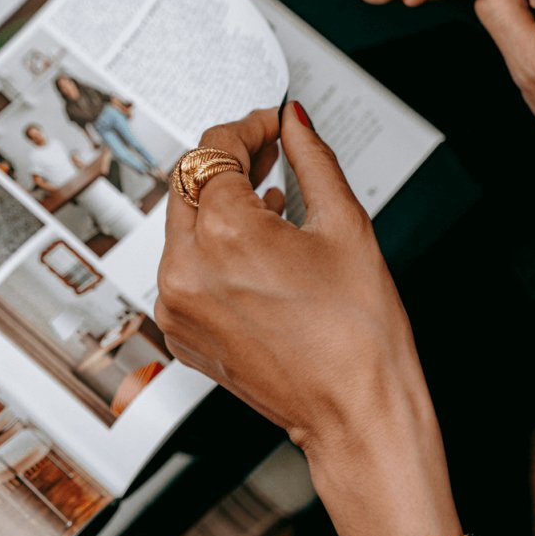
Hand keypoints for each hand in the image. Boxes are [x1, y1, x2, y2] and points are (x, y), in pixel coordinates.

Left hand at [155, 106, 440, 508]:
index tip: (267, 124)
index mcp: (223, 236)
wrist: (354, 412)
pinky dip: (210, 250)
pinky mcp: (179, 331)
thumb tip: (295, 123)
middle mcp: (185, 270)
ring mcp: (176, 306)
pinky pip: (183, 269)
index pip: (213, 150)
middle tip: (266, 152)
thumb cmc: (358, 337)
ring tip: (267, 199)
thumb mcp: (345, 225)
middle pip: (188, 183)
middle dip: (226, 161)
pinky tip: (251, 248)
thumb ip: (312, 159)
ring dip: (217, 204)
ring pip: (181, 226)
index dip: (245, 127)